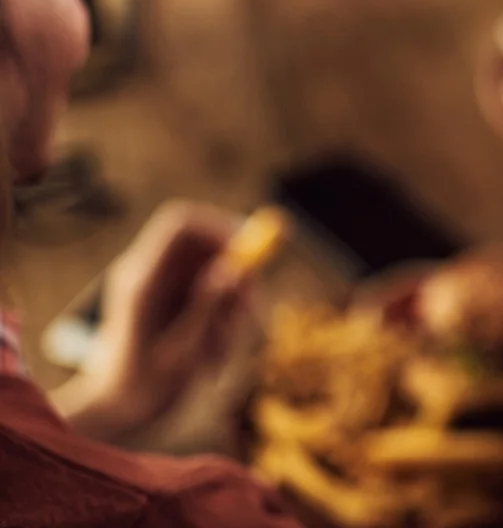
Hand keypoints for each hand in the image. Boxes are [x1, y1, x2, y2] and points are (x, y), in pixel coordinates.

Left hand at [54, 202, 253, 440]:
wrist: (117, 412)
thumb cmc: (143, 389)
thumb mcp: (183, 352)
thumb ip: (208, 308)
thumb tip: (235, 269)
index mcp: (142, 281)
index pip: (183, 224)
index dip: (223, 229)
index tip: (253, 258)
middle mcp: (150, 274)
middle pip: (208, 244)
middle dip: (239, 274)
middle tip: (250, 314)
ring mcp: (162, 286)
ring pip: (217, 270)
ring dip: (234, 304)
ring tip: (224, 349)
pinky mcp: (174, 300)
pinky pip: (215, 292)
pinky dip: (226, 317)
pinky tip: (216, 351)